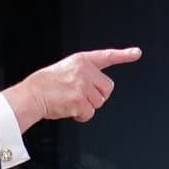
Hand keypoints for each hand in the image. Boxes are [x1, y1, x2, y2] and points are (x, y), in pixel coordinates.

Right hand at [5, 47, 142, 128]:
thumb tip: (99, 89)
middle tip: (79, 96)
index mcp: (81, 61)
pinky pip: (90, 113)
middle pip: (107, 89)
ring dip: (87, 106)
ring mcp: (83, 85)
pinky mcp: (80, 100)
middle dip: (97, 96)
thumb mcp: (66, 70)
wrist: (31, 95)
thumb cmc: (46, 85)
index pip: (106, 56)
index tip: (136, 53)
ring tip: (70, 101)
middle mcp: (85, 71)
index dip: (123, 55)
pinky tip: (70, 109)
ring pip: (99, 103)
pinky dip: (81, 116)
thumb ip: (84, 75)